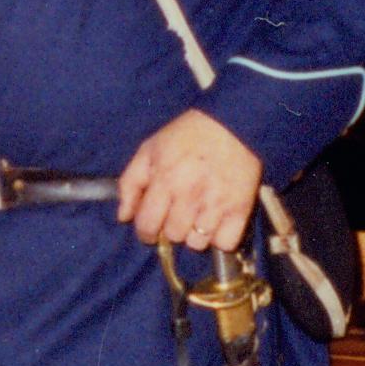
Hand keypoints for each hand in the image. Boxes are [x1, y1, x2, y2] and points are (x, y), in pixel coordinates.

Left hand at [114, 110, 263, 252]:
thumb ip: (130, 183)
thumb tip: (123, 216)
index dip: (145, 232)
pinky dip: (219, 238)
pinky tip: (216, 222)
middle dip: (170, 228)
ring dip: (194, 235)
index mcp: (164, 180)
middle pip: (173, 236)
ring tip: (197, 217)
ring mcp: (216, 204)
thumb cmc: (186, 135)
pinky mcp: (240, 209)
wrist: (232, 122)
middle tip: (177, 214)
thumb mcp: (150, 150)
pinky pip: (225, 242)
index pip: (147, 225)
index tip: (151, 227)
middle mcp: (190, 195)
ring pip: (197, 243)